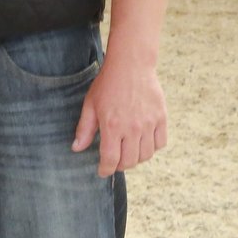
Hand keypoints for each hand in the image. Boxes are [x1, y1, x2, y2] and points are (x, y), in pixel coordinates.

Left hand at [72, 53, 167, 176]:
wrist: (131, 66)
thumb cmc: (107, 85)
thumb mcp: (90, 105)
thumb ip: (85, 129)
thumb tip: (77, 149)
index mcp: (112, 125)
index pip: (111, 159)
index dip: (106, 169)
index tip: (102, 172)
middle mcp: (132, 128)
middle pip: (129, 161)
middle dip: (119, 165)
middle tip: (114, 161)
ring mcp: (149, 124)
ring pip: (146, 155)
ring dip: (136, 159)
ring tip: (127, 153)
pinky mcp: (161, 118)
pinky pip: (160, 144)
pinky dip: (151, 148)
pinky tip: (142, 143)